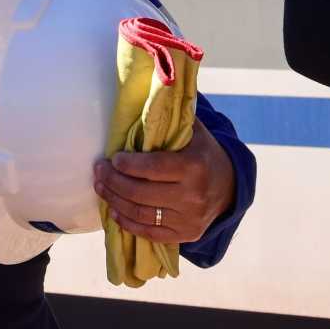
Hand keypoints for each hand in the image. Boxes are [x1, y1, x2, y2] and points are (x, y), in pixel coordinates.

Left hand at [92, 118, 235, 244]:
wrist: (230, 187)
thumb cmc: (203, 152)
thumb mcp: (194, 131)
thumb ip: (172, 118)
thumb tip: (149, 94)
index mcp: (194, 166)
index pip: (152, 168)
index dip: (127, 165)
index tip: (112, 158)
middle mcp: (192, 195)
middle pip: (141, 193)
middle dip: (113, 182)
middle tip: (98, 171)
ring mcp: (188, 218)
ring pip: (141, 214)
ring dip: (115, 201)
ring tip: (101, 188)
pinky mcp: (185, 234)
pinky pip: (149, 233)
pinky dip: (127, 223)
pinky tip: (115, 210)